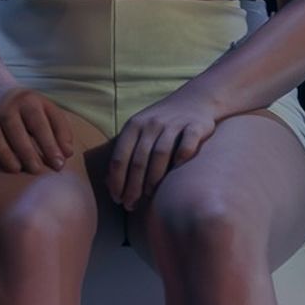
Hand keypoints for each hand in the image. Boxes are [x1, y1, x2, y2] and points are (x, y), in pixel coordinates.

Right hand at [0, 85, 73, 178]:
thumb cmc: (30, 108)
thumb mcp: (48, 110)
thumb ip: (61, 130)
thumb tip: (67, 153)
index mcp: (29, 101)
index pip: (39, 124)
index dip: (50, 144)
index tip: (59, 164)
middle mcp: (7, 107)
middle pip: (16, 130)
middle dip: (27, 152)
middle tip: (38, 171)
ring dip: (4, 154)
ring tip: (17, 170)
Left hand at [106, 89, 223, 209]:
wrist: (196, 99)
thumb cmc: (161, 123)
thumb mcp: (139, 130)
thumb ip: (125, 152)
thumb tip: (108, 182)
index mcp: (134, 125)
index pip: (120, 158)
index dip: (117, 181)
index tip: (117, 199)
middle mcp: (152, 124)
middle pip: (138, 161)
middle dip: (132, 187)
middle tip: (130, 205)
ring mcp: (174, 124)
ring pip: (160, 155)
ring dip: (153, 179)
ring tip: (148, 195)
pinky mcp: (195, 126)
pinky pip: (186, 146)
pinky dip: (181, 160)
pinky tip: (176, 175)